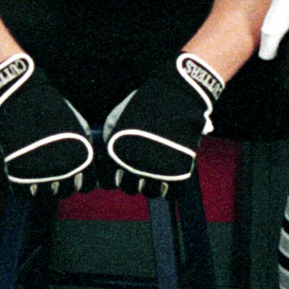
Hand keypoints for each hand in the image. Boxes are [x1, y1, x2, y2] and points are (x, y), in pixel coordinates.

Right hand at [0, 53, 92, 195]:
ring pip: (43, 196)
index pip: (86, 185)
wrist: (24, 97)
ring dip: (41, 188)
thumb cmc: (53, 110)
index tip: (72, 174)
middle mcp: (64, 170)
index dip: (79, 181)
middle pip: (64, 192)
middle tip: (51, 172)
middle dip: (60, 184)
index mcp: (82, 159)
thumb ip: (86, 151)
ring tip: (36, 174)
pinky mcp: (18, 172)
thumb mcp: (79, 128)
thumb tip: (86, 173)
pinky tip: (23, 174)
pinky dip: (21, 187)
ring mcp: (40, 173)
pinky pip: (22, 192)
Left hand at [103, 53, 221, 196]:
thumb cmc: (144, 105)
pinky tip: (171, 180)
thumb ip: (109, 140)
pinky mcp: (179, 171)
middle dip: (135, 182)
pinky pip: (174, 193)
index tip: (122, 172)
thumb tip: (108, 161)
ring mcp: (157, 170)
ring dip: (154, 186)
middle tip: (142, 172)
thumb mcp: (116, 120)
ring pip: (152, 192)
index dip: (116, 178)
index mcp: (116, 154)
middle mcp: (134, 165)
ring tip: (158, 175)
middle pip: (131, 188)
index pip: (110, 182)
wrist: (174, 96)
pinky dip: (172, 190)